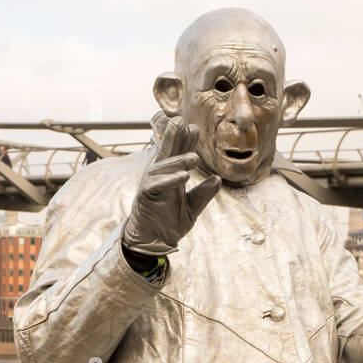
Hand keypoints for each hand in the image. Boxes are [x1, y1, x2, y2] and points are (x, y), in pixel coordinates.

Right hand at [123, 116, 220, 255]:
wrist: (155, 241)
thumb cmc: (170, 223)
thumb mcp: (192, 208)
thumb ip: (203, 194)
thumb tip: (218, 179)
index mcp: (171, 177)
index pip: (178, 155)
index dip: (186, 142)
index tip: (195, 129)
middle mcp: (159, 177)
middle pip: (166, 153)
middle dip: (174, 137)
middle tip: (182, 121)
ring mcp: (150, 185)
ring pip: (163, 167)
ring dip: (178, 161)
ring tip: (195, 157)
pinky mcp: (144, 196)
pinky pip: (156, 185)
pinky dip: (169, 180)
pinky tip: (183, 176)